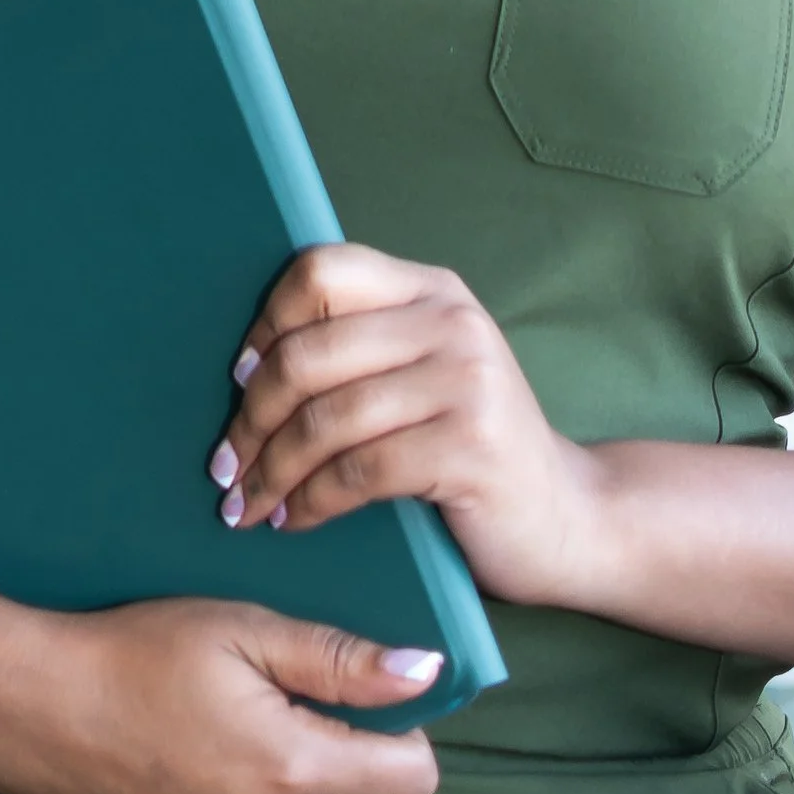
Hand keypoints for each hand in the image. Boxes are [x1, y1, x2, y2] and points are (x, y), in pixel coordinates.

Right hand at [0, 597, 441, 793]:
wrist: (39, 713)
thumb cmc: (138, 656)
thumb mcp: (246, 632)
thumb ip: (342, 661)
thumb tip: (425, 674)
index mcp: (293, 770)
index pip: (412, 780)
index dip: (405, 732)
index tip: (367, 697)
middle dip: (346, 753)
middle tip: (283, 700)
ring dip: (301, 788)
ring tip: (237, 732)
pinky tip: (206, 771)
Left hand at [211, 242, 604, 606]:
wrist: (567, 517)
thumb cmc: (471, 448)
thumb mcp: (426, 374)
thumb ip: (362, 350)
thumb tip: (246, 367)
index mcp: (431, 289)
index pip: (321, 272)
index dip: (265, 326)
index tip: (238, 383)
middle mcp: (451, 321)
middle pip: (311, 351)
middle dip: (252, 416)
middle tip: (226, 465)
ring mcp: (466, 381)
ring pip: (328, 418)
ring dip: (272, 470)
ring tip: (246, 505)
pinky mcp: (470, 447)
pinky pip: (358, 472)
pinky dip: (311, 502)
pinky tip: (293, 521)